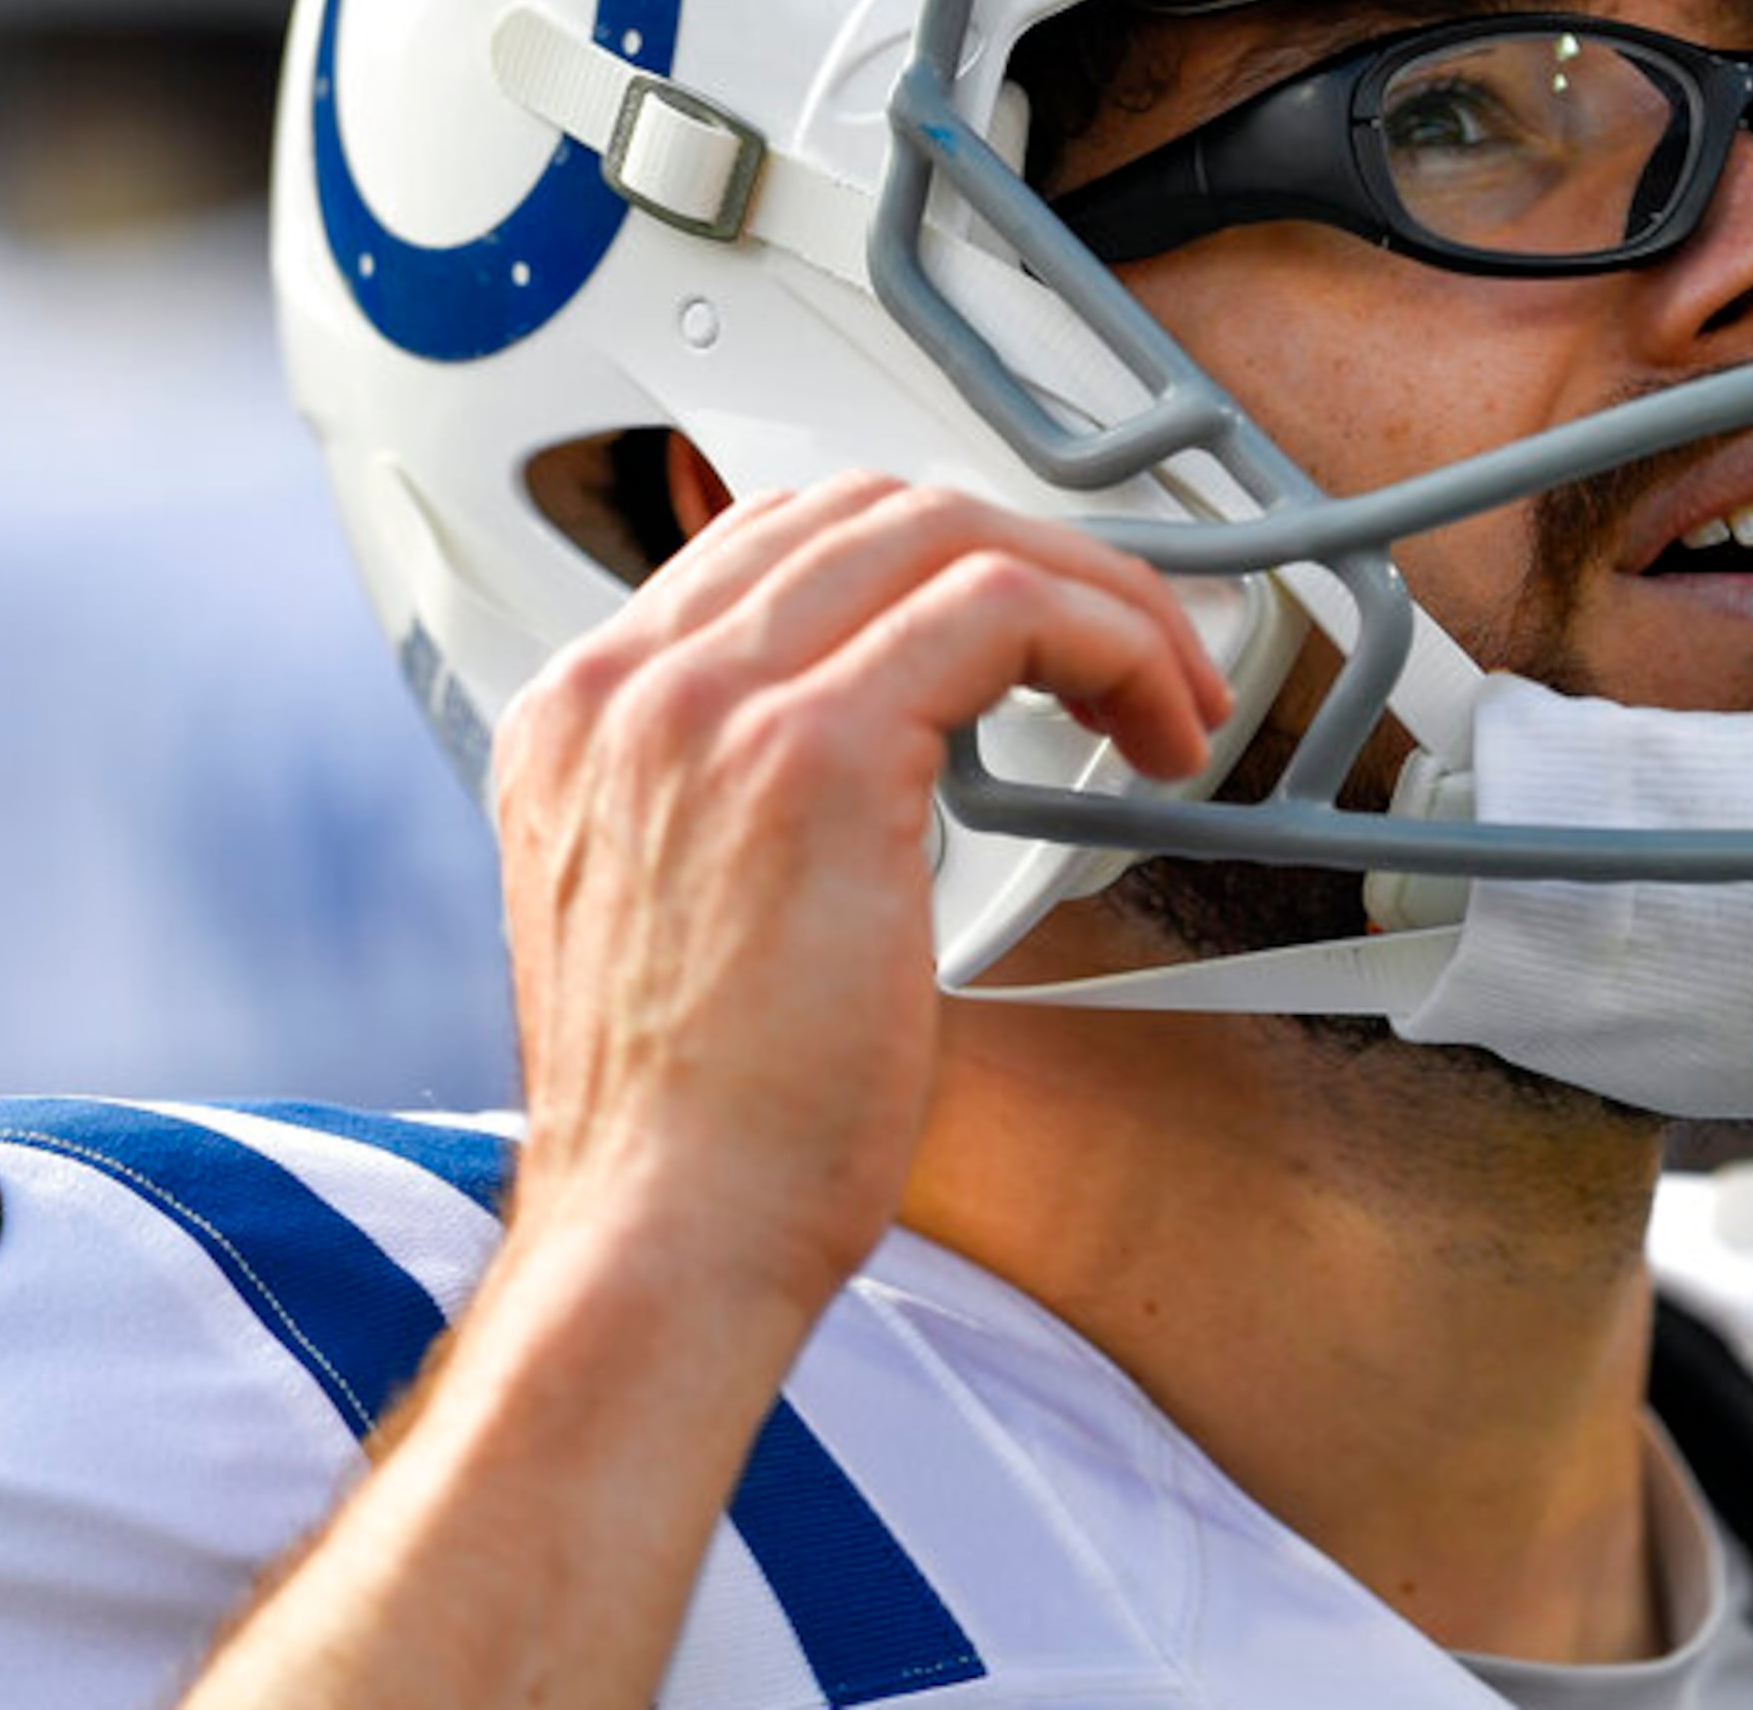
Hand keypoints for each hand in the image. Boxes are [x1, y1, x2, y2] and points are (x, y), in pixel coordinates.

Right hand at [484, 473, 1231, 1299]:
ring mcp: (709, 706)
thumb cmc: (700, 1130)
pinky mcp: (813, 754)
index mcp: (583, 716)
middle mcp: (626, 686)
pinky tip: (1156, 720)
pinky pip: (1004, 610)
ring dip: (1093, 594)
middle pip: (869, 510)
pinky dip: (1110, 637)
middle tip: (1133, 653)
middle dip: (1031, 560)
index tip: (1034, 633)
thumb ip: (737, 798)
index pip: (781, 542)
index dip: (936, 563)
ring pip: (945, 534)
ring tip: (1169, 692)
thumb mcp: (684, 912)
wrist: (664, 1241)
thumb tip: (895, 740)